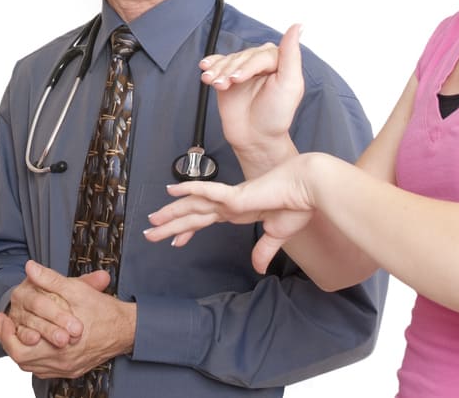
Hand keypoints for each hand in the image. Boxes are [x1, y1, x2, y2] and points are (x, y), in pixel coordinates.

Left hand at [0, 262, 134, 378]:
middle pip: (23, 360)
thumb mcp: (77, 290)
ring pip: (33, 366)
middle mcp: (62, 363)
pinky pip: (46, 370)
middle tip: (6, 323)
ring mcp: (67, 369)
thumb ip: (51, 280)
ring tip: (17, 330)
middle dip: (10, 341)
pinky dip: (36, 357)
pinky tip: (35, 342)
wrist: (127, 329)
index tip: (3, 316)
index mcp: (60, 346)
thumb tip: (29, 268)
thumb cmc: (103, 310)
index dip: (6, 333)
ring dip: (22, 349)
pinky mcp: (73, 370)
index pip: (20, 349)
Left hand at [145, 156, 316, 273]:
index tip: (174, 241)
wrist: (309, 189)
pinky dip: (188, 190)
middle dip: (170, 225)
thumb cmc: (297, 206)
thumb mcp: (277, 235)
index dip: (187, 231)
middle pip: (192, 216)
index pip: (205, 221)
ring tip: (151, 220)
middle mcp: (228, 205)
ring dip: (171, 213)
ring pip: (192, 206)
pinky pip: (207, 191)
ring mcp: (229, 199)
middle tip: (149, 233)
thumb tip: (259, 268)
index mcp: (238, 212)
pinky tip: (171, 190)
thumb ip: (264, 251)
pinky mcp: (235, 195)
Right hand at [199, 24, 305, 167]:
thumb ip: (292, 55)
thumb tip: (297, 27)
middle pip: (241, 56)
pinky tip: (205, 70)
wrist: (255, 138)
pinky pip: (217, 65)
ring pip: (227, 60)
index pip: (259, 55)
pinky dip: (210, 66)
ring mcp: (243, 70)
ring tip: (213, 82)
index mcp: (279, 62)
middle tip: (226, 84)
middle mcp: (260, 63)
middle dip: (230, 70)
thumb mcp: (290, 85)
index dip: (247, 66)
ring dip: (218, 71)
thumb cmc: (276, 116)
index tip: (237, 79)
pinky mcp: (227, 77)